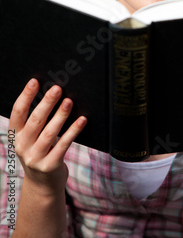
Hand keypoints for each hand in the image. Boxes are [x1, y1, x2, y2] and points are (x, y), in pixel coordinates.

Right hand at [10, 79, 86, 195]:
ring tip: (69, 101)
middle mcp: (22, 146)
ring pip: (50, 133)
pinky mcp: (50, 165)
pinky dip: (73, 130)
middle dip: (46, 103)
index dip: (25, 96)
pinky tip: (82, 120)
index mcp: (15, 135)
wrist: (42, 185)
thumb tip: (53, 93)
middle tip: (57, 88)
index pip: (17, 113)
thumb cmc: (40, 152)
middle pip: (35, 120)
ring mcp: (35, 158)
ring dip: (61, 115)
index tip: (35, 81)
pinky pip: (64, 144)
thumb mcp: (31, 138)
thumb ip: (37, 120)